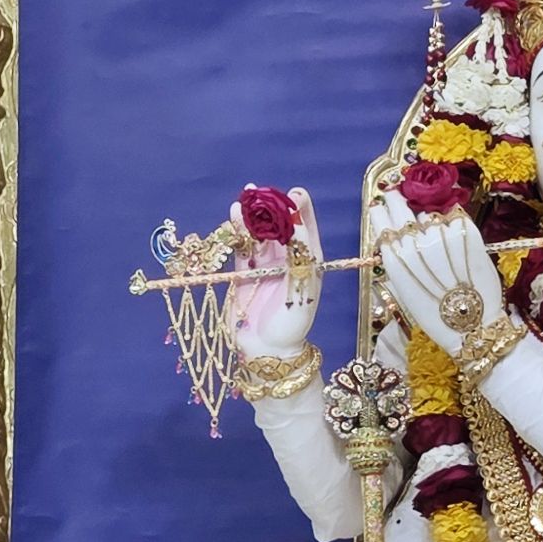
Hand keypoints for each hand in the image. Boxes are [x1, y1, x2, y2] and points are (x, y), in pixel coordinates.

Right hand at [229, 186, 321, 362]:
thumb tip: (294, 220)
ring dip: (251, 217)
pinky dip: (237, 233)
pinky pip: (240, 248)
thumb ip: (299, 251)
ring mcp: (264, 265)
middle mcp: (287, 258)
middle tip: (260, 191)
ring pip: (257, 234)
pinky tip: (233, 217)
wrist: (268, 350)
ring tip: (244, 199)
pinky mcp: (243, 274)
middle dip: (270, 207)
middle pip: (279, 225)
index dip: (300, 207)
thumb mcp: (303, 284)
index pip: (306, 225)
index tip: (293, 194)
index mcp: (309, 259)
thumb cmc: (293, 321)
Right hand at [370, 188, 503, 355]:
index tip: (381, 202)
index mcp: (396, 258)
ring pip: (430, 214)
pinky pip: (455, 217)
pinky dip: (452, 222)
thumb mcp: (405, 289)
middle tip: (397, 195)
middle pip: (403, 210)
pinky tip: (453, 234)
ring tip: (433, 233)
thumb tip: (398, 236)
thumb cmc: (435, 315)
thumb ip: (399, 260)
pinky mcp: (469, 233)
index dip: (382, 210)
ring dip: (428, 219)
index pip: (383, 222)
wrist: (472, 328)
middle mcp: (416, 242)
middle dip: (398, 201)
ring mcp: (443, 235)